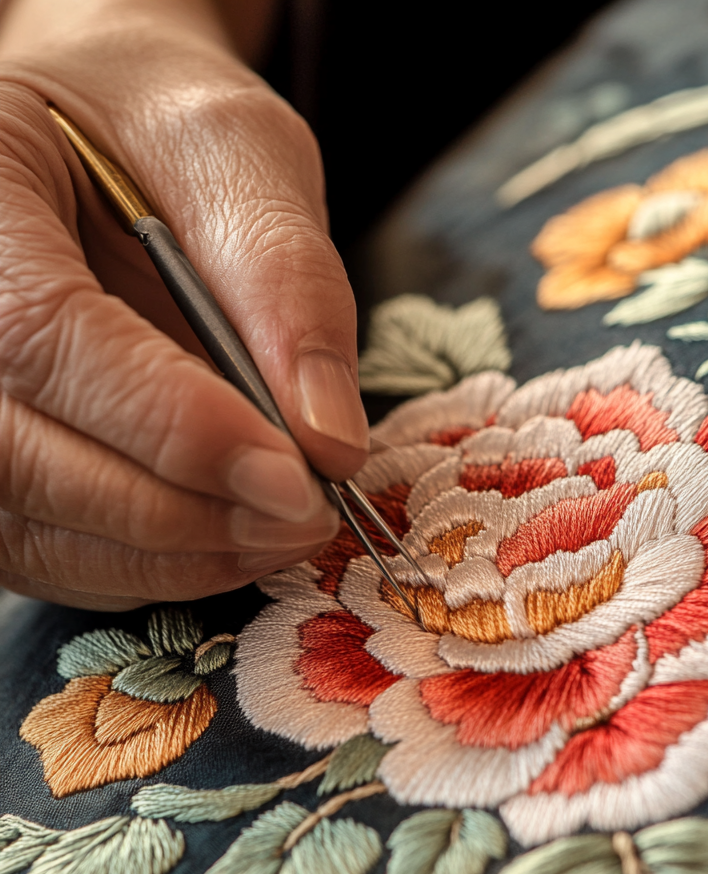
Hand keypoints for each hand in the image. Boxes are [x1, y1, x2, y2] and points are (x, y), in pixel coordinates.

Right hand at [0, 0, 367, 608]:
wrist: (100, 136)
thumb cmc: (162, 128)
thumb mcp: (241, 157)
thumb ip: (287, 287)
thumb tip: (330, 440)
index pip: (45, 338)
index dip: (172, 426)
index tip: (293, 477)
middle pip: (20, 455)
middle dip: (178, 511)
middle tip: (303, 519)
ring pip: (30, 522)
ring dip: (169, 555)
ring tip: (282, 535)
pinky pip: (48, 547)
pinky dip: (148, 566)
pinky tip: (231, 543)